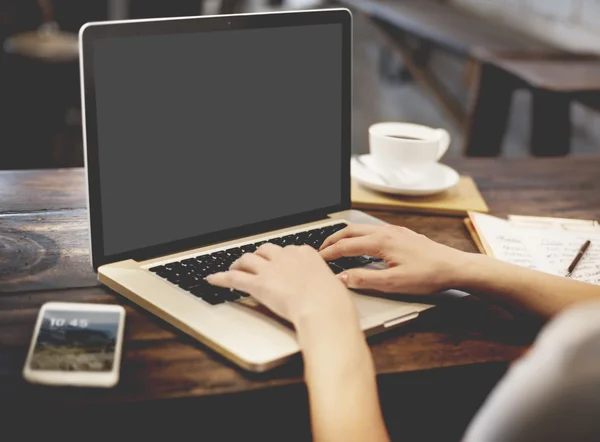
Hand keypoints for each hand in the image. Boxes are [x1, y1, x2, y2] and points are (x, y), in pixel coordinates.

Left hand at [207, 244, 356, 326]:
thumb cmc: (332, 301)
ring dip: (239, 263)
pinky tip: (213, 279)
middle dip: (258, 255)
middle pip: (265, 249)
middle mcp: (286, 257)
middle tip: (254, 263)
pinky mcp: (258, 283)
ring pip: (247, 259)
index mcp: (305, 253)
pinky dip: (221, 278)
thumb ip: (323, 282)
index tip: (278, 262)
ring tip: (234, 268)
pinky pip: (234, 278)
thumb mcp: (332, 285)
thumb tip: (325, 289)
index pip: (288, 249)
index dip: (280, 257)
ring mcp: (270, 269)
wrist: (323, 308)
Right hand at [319, 224, 470, 293]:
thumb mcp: (393, 283)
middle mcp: (386, 232)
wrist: (454, 267)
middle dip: (332, 239)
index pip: (346, 246)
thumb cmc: (428, 275)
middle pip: (350, 231)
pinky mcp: (402, 234)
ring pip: (361, 228)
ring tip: (336, 245)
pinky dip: (359, 235)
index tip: (317, 259)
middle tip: (320, 250)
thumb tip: (342, 278)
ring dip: (345, 236)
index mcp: (381, 242)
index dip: (329, 253)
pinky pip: (373, 230)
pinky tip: (361, 244)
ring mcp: (395, 231)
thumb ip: (364, 279)